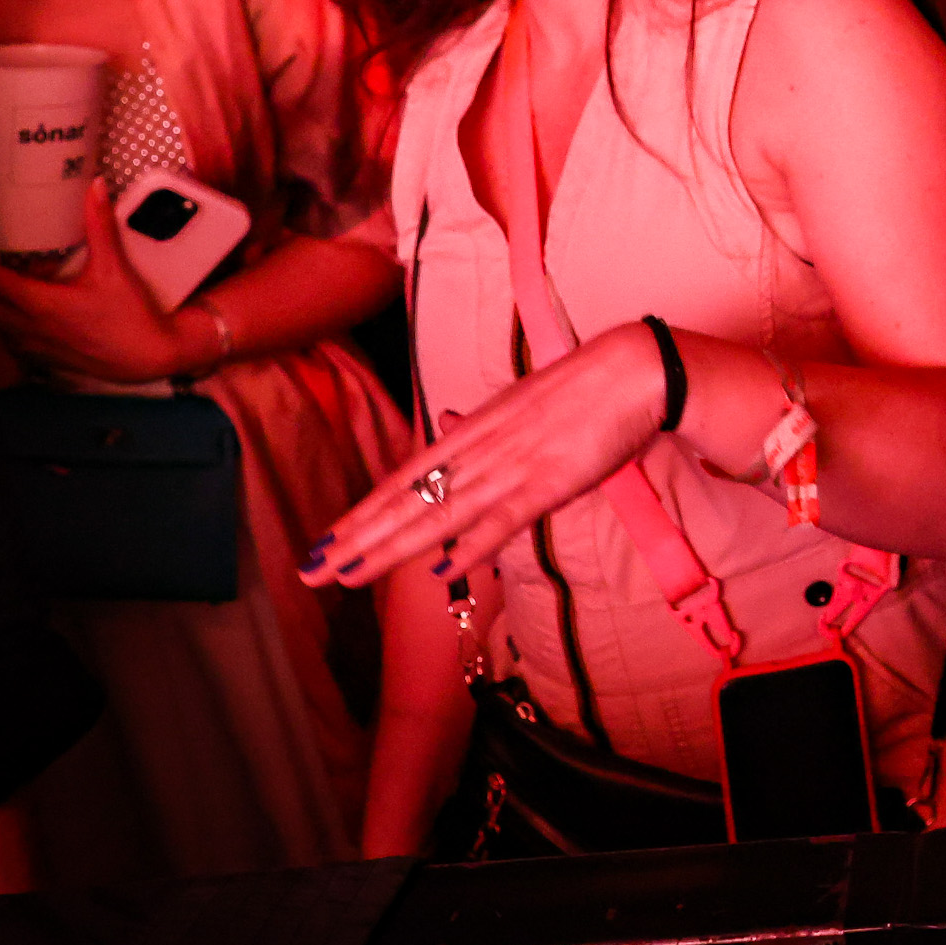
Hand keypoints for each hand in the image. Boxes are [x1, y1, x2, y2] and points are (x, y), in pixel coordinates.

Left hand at [0, 177, 188, 385]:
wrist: (149, 358)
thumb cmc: (131, 318)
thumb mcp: (115, 269)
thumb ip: (100, 225)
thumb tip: (94, 188)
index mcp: (36, 303)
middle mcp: (22, 326)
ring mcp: (26, 345)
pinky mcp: (36, 356)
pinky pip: (2, 332)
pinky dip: (2, 313)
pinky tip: (25, 300)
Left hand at [301, 319, 681, 588]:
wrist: (633, 370)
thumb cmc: (582, 388)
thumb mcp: (518, 404)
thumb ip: (480, 426)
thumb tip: (447, 428)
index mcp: (472, 431)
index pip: (405, 480)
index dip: (364, 512)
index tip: (327, 540)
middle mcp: (479, 450)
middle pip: (408, 501)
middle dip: (357, 538)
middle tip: (311, 570)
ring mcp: (511, 467)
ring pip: (439, 515)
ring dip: (390, 548)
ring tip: (347, 574)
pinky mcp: (548, 482)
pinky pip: (502, 520)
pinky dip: (472, 546)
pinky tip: (441, 570)